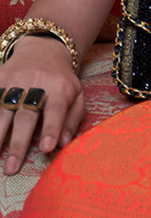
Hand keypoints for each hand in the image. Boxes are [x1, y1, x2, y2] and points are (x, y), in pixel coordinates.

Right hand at [0, 36, 83, 175]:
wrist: (44, 49)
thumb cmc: (62, 81)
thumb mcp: (77, 95)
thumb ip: (72, 119)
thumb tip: (64, 144)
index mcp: (60, 88)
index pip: (56, 110)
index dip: (52, 128)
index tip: (47, 149)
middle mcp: (36, 83)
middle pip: (26, 115)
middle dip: (18, 142)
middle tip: (12, 167)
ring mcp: (14, 80)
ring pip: (2, 109)